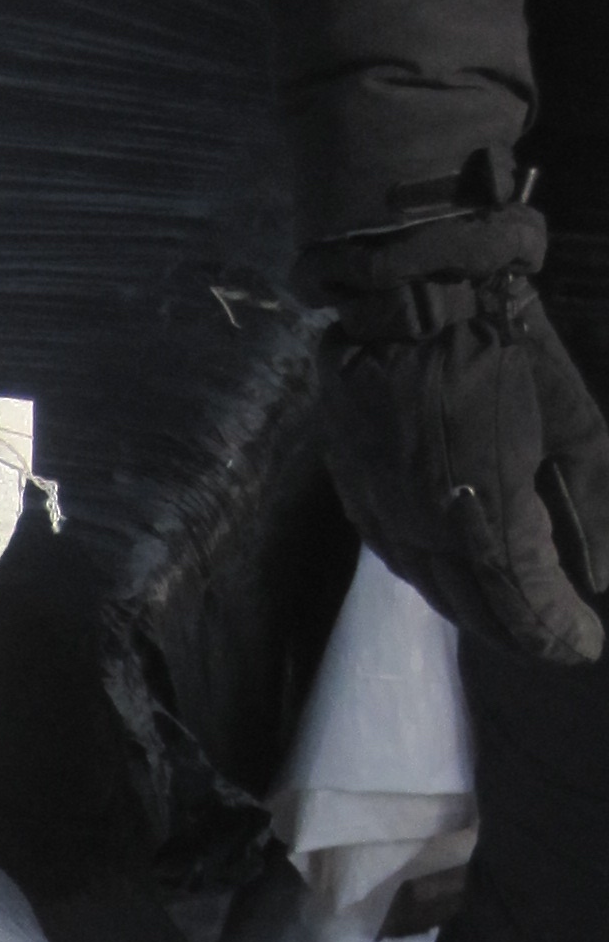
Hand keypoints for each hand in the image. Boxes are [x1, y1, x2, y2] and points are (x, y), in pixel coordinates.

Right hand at [321, 266, 608, 668]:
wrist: (410, 295)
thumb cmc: (508, 349)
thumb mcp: (577, 424)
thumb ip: (593, 505)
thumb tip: (601, 576)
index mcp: (487, 513)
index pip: (523, 600)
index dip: (555, 632)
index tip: (585, 647)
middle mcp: (428, 529)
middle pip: (475, 607)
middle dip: (520, 633)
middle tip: (554, 641)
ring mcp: (384, 514)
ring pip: (431, 587)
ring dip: (475, 611)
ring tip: (508, 620)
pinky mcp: (357, 494)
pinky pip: (396, 556)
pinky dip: (432, 577)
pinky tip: (453, 577)